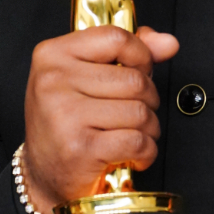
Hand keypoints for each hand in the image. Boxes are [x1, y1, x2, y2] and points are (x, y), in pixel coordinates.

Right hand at [21, 26, 178, 210]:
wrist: (45, 175)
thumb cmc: (69, 122)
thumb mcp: (90, 77)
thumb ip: (130, 54)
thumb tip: (168, 43)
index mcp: (52, 55)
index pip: (116, 38)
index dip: (141, 56)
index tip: (139, 71)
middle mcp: (52, 82)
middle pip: (136, 80)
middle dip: (147, 100)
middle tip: (129, 114)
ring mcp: (64, 115)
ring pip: (141, 111)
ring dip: (148, 128)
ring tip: (128, 134)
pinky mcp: (80, 148)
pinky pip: (138, 141)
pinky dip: (145, 152)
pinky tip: (130, 154)